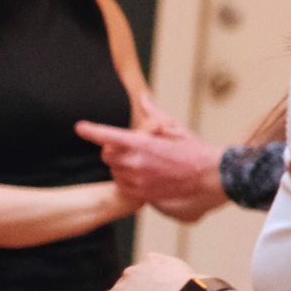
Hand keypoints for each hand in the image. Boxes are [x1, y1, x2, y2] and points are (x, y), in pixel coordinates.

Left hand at [76, 115, 227, 222]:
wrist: (209, 177)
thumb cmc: (193, 150)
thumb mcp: (174, 127)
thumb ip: (153, 113)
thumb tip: (143, 96)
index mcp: (143, 143)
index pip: (108, 136)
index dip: (92, 131)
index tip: (81, 127)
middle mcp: (136, 163)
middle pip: (108, 154)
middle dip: (114, 149)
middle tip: (133, 147)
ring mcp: (138, 180)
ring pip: (115, 171)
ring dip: (122, 165)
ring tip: (144, 162)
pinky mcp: (143, 194)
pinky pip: (124, 185)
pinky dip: (128, 179)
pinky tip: (145, 175)